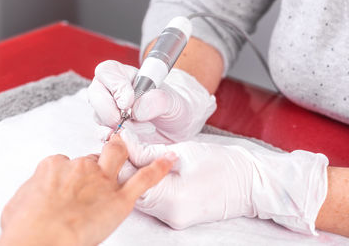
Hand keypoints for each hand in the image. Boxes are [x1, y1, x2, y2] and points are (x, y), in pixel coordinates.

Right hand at [0, 134, 175, 245]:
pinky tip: (169, 161)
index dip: (69, 174)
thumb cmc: (25, 229)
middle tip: (93, 179)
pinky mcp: (120, 199)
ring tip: (122, 151)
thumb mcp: (16, 206)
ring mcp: (102, 181)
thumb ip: (30, 193)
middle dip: (94, 166)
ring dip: (120, 152)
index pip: (66, 163)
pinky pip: (145, 178)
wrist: (40, 242)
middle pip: (91, 158)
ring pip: (117, 155)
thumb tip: (34, 195)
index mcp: (53, 168)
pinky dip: (158, 168)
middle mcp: (79, 168)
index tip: (69, 184)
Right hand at [88, 60, 215, 143]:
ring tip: (140, 131)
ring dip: (115, 126)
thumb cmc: (175, 107)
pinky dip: (112, 140)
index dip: (114, 85)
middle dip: (109, 110)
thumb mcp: (174, 101)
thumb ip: (159, 100)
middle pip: (95, 94)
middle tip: (127, 120)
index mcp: (126, 76)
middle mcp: (112, 92)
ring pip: (98, 116)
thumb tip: (137, 110)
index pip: (107, 71)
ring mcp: (110, 112)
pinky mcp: (112, 132)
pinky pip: (102, 135)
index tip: (129, 102)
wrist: (179, 128)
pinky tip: (126, 142)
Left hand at [118, 130, 328, 234]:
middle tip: (121, 151)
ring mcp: (175, 219)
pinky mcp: (178, 218)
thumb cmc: (223, 163)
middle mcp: (171, 214)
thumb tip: (126, 145)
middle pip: (133, 194)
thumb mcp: (184, 152)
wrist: (250, 182)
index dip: (119, 162)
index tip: (114, 146)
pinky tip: (149, 174)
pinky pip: (154, 203)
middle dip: (125, 172)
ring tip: (135, 160)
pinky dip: (148, 188)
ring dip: (135, 180)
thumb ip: (151, 152)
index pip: (131, 182)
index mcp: (173, 197)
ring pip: (141, 199)